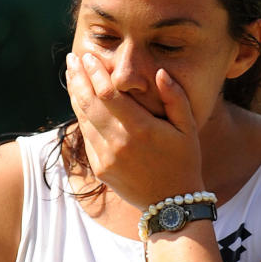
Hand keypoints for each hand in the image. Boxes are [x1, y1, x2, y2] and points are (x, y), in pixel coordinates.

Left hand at [65, 51, 203, 207]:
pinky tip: (81, 102)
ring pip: (83, 119)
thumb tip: (159, 72)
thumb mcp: (188, 128)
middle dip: (78, 78)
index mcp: (141, 129)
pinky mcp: (100, 169)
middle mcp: (119, 143)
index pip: (108, 93)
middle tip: (72, 59)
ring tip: (72, 75)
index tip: (89, 57)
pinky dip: (81, 117)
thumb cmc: (184, 161)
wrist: (171, 204)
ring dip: (75, 95)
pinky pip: (87, 137)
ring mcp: (106, 158)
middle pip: (88, 103)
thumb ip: (175, 97)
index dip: (95, 73)